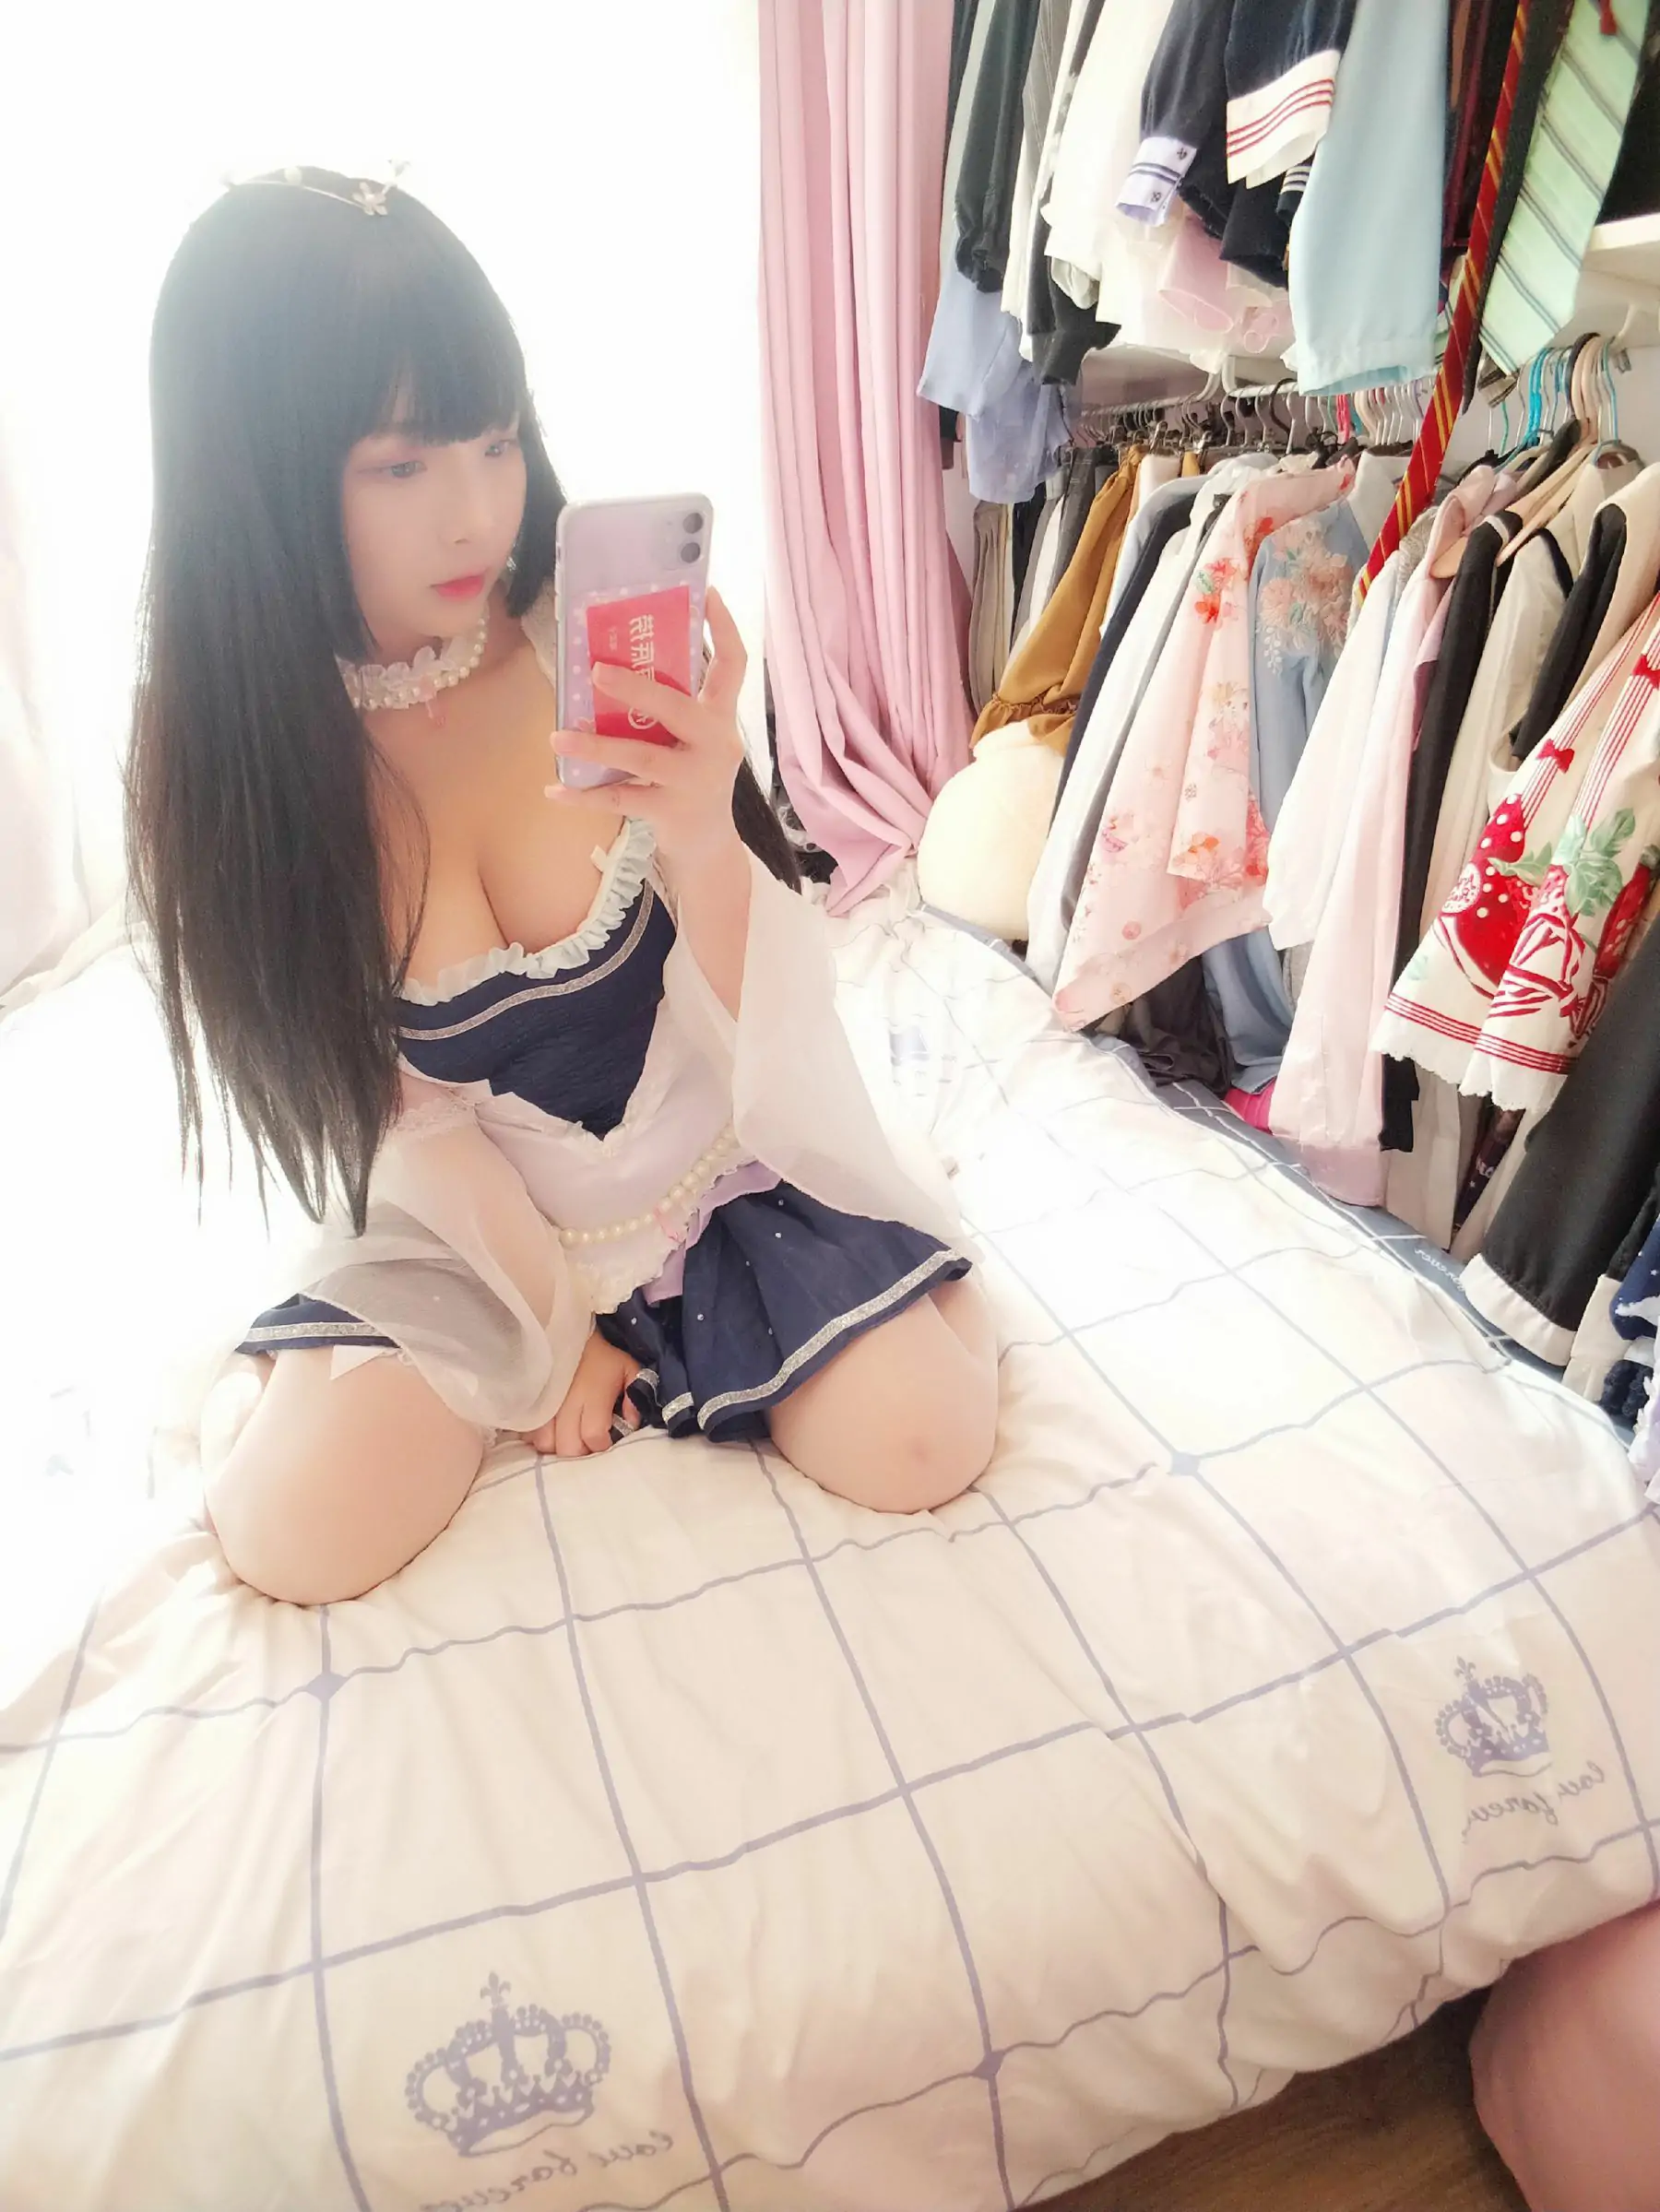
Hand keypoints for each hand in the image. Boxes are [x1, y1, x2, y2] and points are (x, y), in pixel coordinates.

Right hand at [516, 1330, 641, 1456]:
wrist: (567, 1335)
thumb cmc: (601, 1357)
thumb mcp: (628, 1368)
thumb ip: (636, 1396)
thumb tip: (631, 1423)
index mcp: (592, 1395)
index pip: (594, 1437)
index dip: (602, 1445)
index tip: (606, 1438)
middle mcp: (565, 1404)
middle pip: (569, 1448)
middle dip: (581, 1451)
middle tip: (587, 1441)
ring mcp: (543, 1406)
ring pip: (546, 1445)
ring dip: (559, 1446)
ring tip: (569, 1435)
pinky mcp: (528, 1406)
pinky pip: (529, 1435)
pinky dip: (541, 1438)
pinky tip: (553, 1430)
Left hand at [546, 584, 747, 869]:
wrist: (706, 847)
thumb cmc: (690, 779)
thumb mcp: (691, 740)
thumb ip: (667, 710)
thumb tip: (606, 667)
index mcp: (720, 718)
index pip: (733, 666)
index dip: (724, 628)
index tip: (709, 592)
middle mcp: (715, 745)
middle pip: (677, 708)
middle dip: (636, 689)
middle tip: (595, 672)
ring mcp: (695, 780)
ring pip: (641, 757)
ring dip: (595, 748)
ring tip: (556, 739)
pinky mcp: (672, 812)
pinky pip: (621, 800)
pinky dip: (584, 797)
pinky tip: (553, 792)